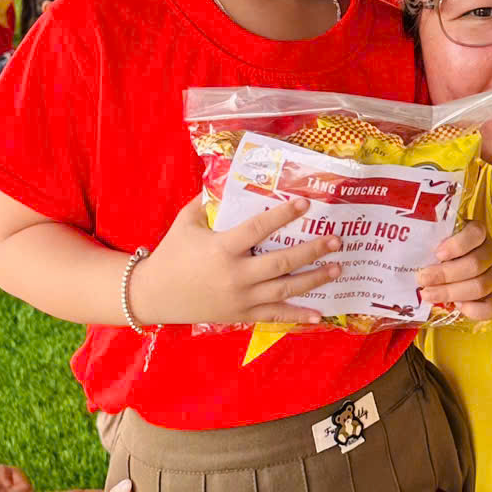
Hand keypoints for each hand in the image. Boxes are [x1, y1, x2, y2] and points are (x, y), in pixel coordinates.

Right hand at [133, 194, 341, 326]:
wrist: (153, 295)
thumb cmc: (171, 253)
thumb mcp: (186, 221)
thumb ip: (207, 201)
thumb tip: (226, 176)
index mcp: (222, 248)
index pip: (259, 228)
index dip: (284, 214)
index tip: (306, 203)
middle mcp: (236, 275)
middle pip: (281, 262)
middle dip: (312, 251)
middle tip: (336, 240)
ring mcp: (240, 298)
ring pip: (284, 289)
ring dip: (314, 279)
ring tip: (338, 268)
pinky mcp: (240, 314)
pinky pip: (274, 315)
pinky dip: (297, 315)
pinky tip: (319, 315)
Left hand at [414, 220, 491, 321]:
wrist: (442, 268)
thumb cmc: (435, 251)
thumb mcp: (432, 240)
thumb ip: (427, 242)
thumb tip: (411, 249)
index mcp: (477, 233)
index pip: (476, 234)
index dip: (458, 245)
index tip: (437, 254)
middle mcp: (488, 253)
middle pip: (475, 264)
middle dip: (446, 274)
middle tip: (423, 278)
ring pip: (481, 286)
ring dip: (451, 292)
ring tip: (428, 294)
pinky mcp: (491, 297)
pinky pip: (490, 307)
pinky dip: (473, 309)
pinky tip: (456, 306)